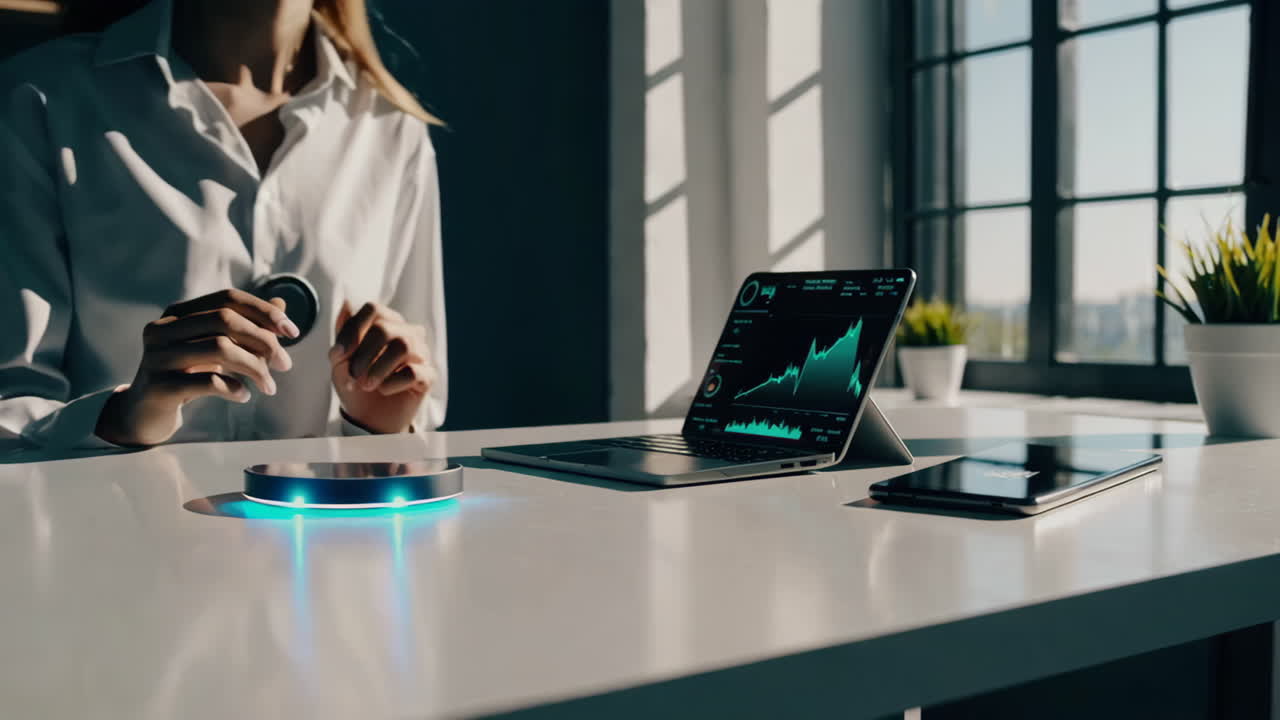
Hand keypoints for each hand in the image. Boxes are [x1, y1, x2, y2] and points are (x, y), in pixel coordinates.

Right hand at [94, 288, 297, 446]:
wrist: (145, 413)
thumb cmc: (187, 376)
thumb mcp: (216, 348)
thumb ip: (246, 327)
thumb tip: (282, 303)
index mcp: (178, 313)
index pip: (228, 298)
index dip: (264, 311)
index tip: (293, 332)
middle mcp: (162, 328)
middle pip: (225, 319)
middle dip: (263, 340)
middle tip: (285, 364)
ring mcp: (156, 356)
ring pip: (219, 348)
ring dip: (255, 368)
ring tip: (270, 386)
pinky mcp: (158, 385)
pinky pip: (207, 381)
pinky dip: (234, 388)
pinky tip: (244, 396)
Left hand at [330, 300, 433, 433]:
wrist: (368, 419)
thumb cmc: (356, 385)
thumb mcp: (340, 361)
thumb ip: (343, 334)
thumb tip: (347, 304)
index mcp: (387, 324)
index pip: (374, 309)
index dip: (353, 330)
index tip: (337, 355)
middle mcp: (407, 334)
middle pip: (386, 328)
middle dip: (363, 353)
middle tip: (353, 375)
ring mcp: (421, 354)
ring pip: (403, 345)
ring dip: (377, 367)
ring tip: (366, 385)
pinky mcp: (428, 376)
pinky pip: (413, 372)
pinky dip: (392, 382)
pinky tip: (384, 390)